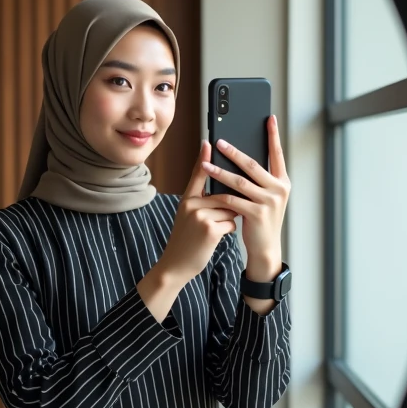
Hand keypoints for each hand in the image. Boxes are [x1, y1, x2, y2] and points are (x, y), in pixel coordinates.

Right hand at [158, 142, 245, 285]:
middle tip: (220, 218)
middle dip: (228, 206)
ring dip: (228, 220)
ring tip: (214, 231)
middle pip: (223, 194)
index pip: (197, 174)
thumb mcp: (187, 217)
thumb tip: (225, 193)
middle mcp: (191, 204)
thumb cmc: (186, 241)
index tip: (209, 142)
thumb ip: (201, 203)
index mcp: (186, 200)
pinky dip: (228, 230)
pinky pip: (230, 222)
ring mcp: (200, 216)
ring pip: (229, 209)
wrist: (176, 265)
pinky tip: (216, 238)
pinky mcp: (210, 229)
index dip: (204, 158)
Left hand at [201, 115, 290, 275]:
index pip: (277, 154)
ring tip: (205, 164)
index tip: (269, 117)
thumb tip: (240, 156)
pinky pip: (233, 199)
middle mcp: (279, 189)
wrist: (266, 248)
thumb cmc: (261, 219)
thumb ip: (259, 179)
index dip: (273, 135)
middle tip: (219, 141)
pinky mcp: (258, 214)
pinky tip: (207, 188)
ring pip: (240, 181)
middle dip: (234, 152)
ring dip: (220, 172)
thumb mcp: (264, 197)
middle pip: (253, 165)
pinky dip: (219, 194)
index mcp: (282, 181)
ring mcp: (270, 202)